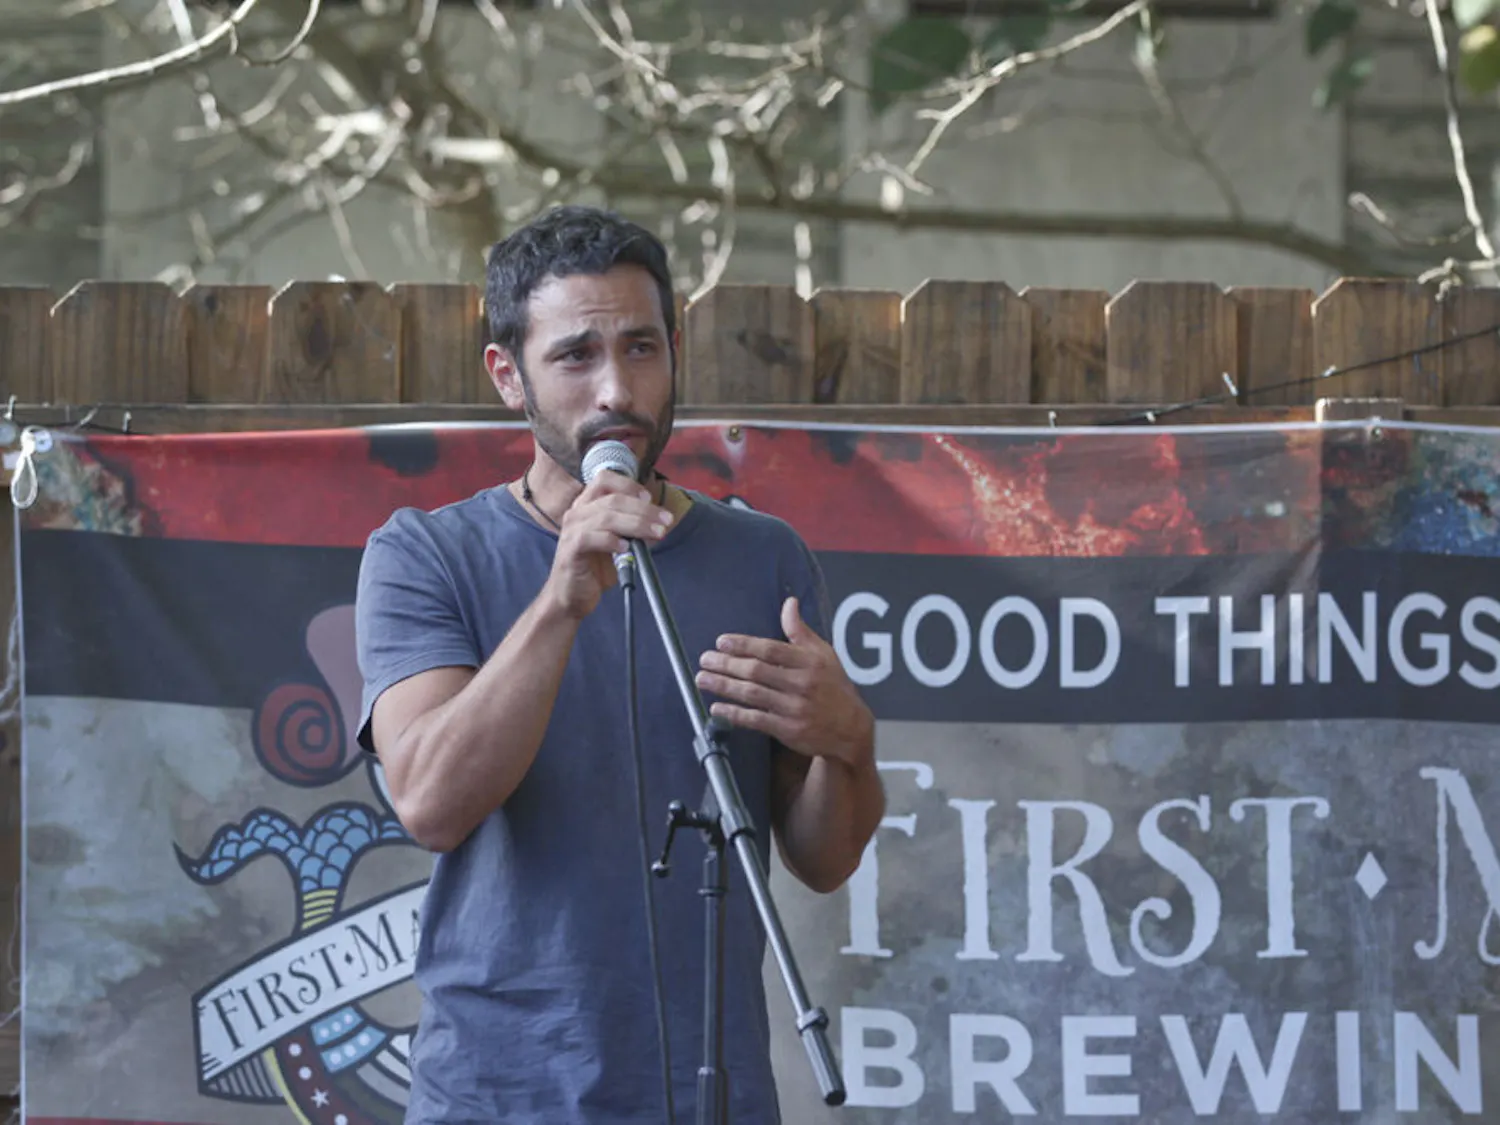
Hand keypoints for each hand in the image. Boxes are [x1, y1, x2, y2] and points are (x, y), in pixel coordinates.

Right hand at [543, 473, 672, 618]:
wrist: (572, 596)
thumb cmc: (595, 568)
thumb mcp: (617, 542)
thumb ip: (631, 528)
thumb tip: (658, 521)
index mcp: (587, 505)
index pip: (604, 479)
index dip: (629, 485)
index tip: (649, 498)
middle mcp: (577, 513)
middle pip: (614, 499)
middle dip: (645, 509)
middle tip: (666, 521)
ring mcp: (571, 530)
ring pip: (606, 517)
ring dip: (637, 524)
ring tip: (656, 534)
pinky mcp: (570, 549)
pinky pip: (590, 538)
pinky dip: (612, 541)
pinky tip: (626, 548)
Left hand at [695, 596, 873, 769]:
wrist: (850, 728)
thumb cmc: (834, 687)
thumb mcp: (824, 654)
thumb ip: (800, 630)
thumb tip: (789, 602)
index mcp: (809, 662)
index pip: (771, 649)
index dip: (744, 644)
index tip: (721, 641)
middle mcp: (802, 684)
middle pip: (757, 671)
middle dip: (727, 664)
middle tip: (705, 659)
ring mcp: (794, 708)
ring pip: (753, 694)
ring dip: (724, 686)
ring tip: (702, 679)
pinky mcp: (788, 730)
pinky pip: (756, 720)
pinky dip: (735, 714)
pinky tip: (717, 708)